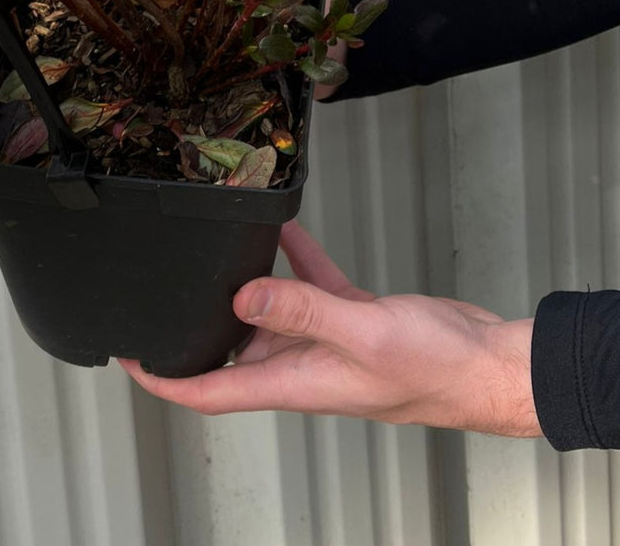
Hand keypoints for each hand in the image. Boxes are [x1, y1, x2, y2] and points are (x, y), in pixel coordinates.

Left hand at [118, 221, 540, 436]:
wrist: (488, 365)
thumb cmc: (435, 369)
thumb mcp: (361, 334)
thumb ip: (300, 312)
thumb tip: (238, 298)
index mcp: (294, 382)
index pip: (209, 392)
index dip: (164, 381)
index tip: (131, 359)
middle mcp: (302, 366)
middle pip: (231, 350)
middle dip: (197, 324)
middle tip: (165, 289)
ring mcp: (327, 342)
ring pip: (269, 311)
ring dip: (244, 284)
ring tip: (217, 247)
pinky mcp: (352, 319)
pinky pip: (311, 286)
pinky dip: (293, 258)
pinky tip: (281, 227)